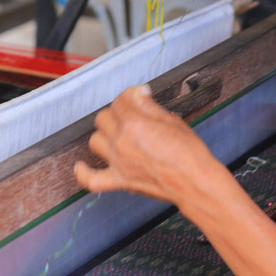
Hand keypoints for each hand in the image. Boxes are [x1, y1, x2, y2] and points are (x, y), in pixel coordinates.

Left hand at [74, 86, 218, 204]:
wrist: (194, 182)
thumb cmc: (189, 154)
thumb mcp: (172, 120)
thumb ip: (150, 106)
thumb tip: (140, 93)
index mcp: (135, 124)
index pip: (121, 101)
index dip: (130, 95)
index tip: (138, 96)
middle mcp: (122, 142)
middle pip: (104, 118)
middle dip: (116, 112)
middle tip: (130, 114)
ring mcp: (118, 162)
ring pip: (95, 141)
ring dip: (104, 135)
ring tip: (116, 134)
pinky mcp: (120, 181)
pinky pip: (92, 179)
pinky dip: (83, 173)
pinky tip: (80, 166)